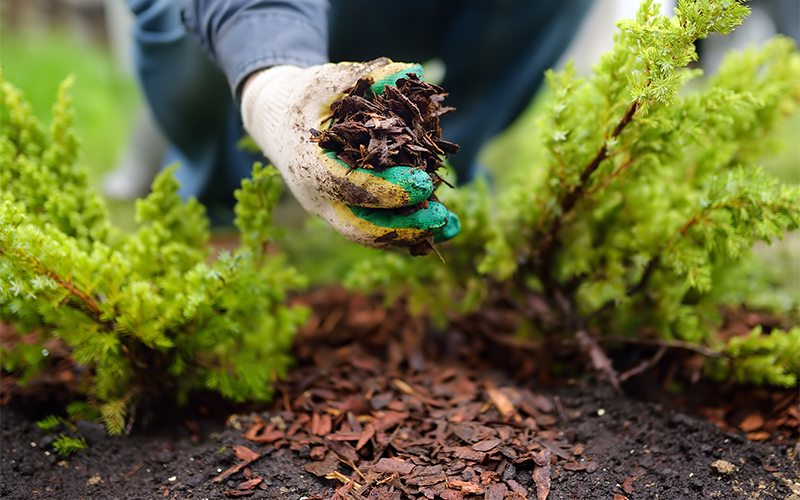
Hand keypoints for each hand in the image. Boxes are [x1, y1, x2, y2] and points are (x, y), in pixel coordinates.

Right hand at [241, 58, 458, 249]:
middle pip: (360, 227)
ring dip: (412, 234)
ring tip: (451, 226)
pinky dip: (407, 231)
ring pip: (370, 235)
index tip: (424, 183)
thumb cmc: (303, 97)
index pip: (349, 186)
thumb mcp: (328, 80)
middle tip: (442, 218)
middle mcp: (317, 196)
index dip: (388, 189)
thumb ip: (367, 76)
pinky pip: (376, 229)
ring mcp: (329, 210)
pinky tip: (442, 226)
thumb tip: (411, 71)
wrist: (274, 120)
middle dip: (403, 227)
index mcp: (308, 165)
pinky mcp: (343, 213)